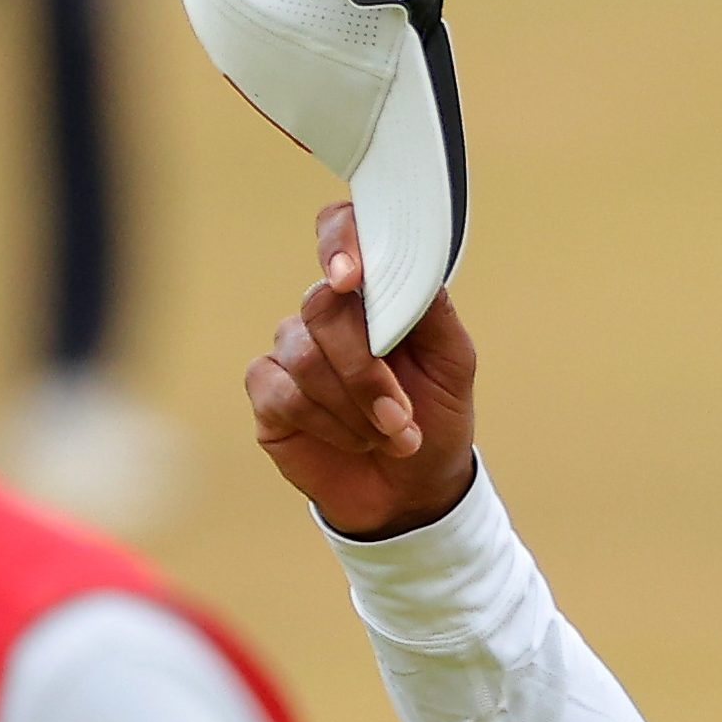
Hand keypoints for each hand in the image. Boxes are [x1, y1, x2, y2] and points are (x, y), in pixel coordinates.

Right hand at [246, 202, 483, 540]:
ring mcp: (290, 349)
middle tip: (401, 417)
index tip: (352, 279)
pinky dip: (329, 424)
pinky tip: (354, 440)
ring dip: (356, 407)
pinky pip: (285, 394)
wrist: (414, 489)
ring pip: (305, 358)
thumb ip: (433, 310)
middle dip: (367, 372)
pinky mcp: (267, 392)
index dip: (340, 243)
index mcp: (371, 293)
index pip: (340, 232)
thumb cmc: (434, 418)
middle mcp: (325, 313)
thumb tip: (415, 268)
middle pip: (323, 310)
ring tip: (390, 436)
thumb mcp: (454, 364)